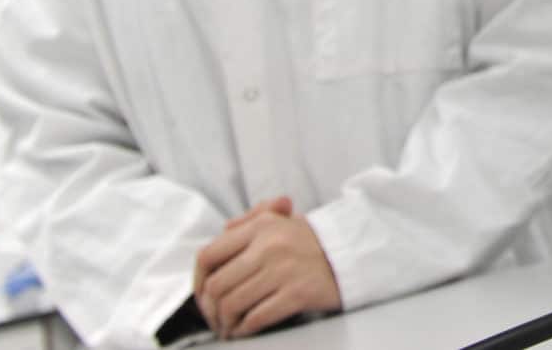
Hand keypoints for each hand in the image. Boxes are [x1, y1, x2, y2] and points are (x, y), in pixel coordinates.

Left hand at [192, 197, 340, 338]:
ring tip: (231, 327)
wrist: (353, 254)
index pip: (208, 255)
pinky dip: (245, 330)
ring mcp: (283, 270)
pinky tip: (247, 330)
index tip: (203, 296)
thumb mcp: (282, 220)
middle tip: (217, 319)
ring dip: (227, 322)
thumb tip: (222, 230)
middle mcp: (269, 245)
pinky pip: (256, 318)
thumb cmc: (312, 242)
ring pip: (232, 305)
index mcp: (260, 226)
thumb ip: (249, 220)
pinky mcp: (297, 293)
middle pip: (216, 286)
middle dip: (211, 310)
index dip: (197, 281)